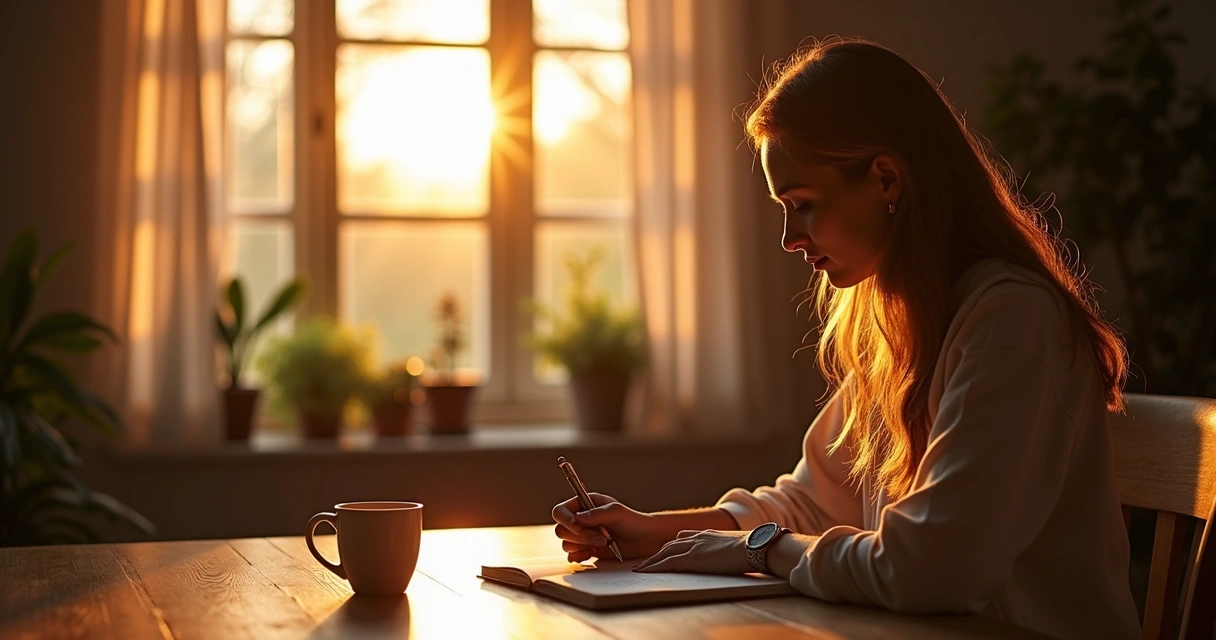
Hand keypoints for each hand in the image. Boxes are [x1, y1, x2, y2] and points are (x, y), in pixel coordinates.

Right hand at [551, 493, 667, 562]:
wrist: (647, 540)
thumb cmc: (634, 521)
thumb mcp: (616, 512)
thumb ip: (595, 514)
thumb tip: (576, 518)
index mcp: (585, 505)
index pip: (560, 511)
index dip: (565, 519)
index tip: (577, 525)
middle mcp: (581, 520)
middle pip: (561, 530)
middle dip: (579, 536)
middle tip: (601, 537)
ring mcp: (583, 536)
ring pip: (566, 544)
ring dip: (582, 546)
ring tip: (603, 543)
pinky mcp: (588, 550)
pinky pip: (573, 556)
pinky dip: (579, 556)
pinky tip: (592, 553)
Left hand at [632, 529, 751, 574]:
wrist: (756, 546)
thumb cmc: (754, 549)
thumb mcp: (739, 548)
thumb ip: (730, 551)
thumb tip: (735, 558)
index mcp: (709, 534)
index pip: (684, 538)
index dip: (673, 545)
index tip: (665, 551)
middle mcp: (698, 537)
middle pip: (671, 544)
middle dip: (658, 553)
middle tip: (647, 560)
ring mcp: (694, 546)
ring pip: (665, 552)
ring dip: (652, 560)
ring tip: (640, 568)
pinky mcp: (692, 558)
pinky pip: (667, 562)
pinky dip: (654, 566)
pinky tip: (644, 572)